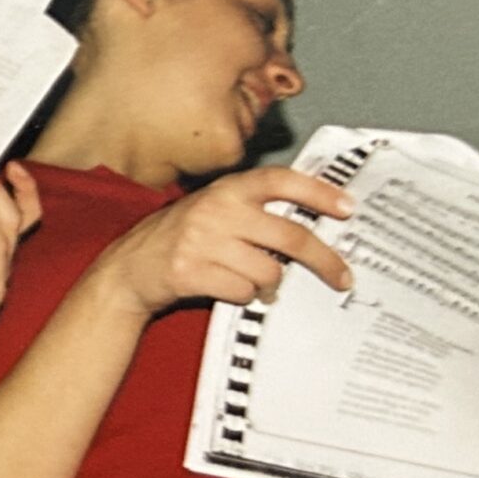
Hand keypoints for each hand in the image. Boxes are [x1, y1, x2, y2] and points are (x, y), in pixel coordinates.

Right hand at [90, 166, 353, 319]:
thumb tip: (314, 220)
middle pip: (290, 236)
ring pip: (269, 271)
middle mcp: (217, 209)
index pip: (282, 180)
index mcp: (228, 189)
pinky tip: (228, 288)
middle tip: (342, 278)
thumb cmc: (182, 238)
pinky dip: (244, 296)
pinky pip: (243, 292)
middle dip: (325, 261)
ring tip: (256, 282)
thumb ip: (255, 209)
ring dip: (270, 284)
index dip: (319, 192)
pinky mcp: (191, 272)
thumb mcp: (215, 210)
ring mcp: (202, 240)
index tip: (349, 208)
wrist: (129, 268)